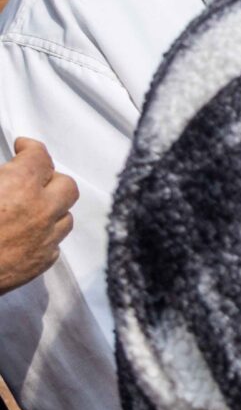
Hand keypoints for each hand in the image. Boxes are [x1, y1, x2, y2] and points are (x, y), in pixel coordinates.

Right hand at [0, 139, 74, 292]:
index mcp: (20, 185)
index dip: (31, 148)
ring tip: (31, 206)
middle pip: (66, 186)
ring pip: (65, 216)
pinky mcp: (41, 262)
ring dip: (52, 207)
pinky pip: (54, 242)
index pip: (40, 157)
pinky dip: (45, 234)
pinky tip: (26, 233)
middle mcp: (41, 210)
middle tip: (32, 178)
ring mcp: (44, 238)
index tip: (23, 148)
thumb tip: (2, 173)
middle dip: (51, 178)